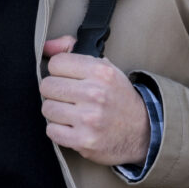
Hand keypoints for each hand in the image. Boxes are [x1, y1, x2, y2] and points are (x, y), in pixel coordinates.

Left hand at [39, 35, 149, 166]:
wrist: (143, 131)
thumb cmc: (117, 97)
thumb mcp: (103, 68)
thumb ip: (72, 50)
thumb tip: (46, 46)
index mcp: (100, 71)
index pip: (56, 63)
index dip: (59, 72)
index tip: (68, 79)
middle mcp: (95, 93)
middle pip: (47, 86)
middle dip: (55, 92)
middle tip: (69, 97)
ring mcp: (89, 119)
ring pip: (47, 108)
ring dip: (56, 112)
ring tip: (72, 113)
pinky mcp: (83, 141)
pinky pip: (51, 131)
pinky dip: (58, 130)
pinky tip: (72, 127)